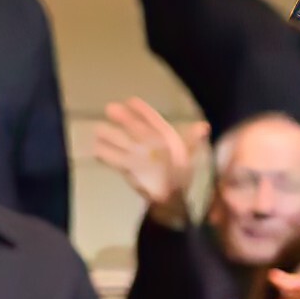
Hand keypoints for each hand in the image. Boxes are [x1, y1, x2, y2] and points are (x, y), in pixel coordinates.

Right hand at [83, 94, 202, 225]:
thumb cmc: (179, 174)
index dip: (142, 110)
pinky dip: (105, 154)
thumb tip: (204, 127)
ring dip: (109, 136)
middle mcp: (147, 141)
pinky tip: (95, 149)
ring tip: (97, 130)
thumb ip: (191, 140)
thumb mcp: (187, 155)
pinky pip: (114, 159)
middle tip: (110, 108)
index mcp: (163, 136)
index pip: (152, 119)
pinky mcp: (127, 168)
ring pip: (121, 142)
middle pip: (134, 128)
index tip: (131, 101)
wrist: (170, 197)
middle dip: (122, 119)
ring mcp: (136, 154)